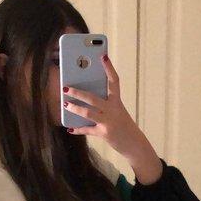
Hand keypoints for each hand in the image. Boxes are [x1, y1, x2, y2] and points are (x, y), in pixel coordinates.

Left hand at [63, 54, 163, 182]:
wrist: (134, 144)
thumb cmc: (124, 125)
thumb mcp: (117, 112)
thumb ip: (105, 104)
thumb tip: (85, 99)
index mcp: (117, 102)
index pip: (114, 81)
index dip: (109, 69)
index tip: (103, 56)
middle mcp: (113, 110)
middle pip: (93, 98)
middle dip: (78, 92)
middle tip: (66, 87)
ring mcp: (108, 122)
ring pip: (88, 113)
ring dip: (75, 109)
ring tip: (65, 104)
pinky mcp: (104, 133)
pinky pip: (88, 130)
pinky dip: (78, 130)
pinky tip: (69, 128)